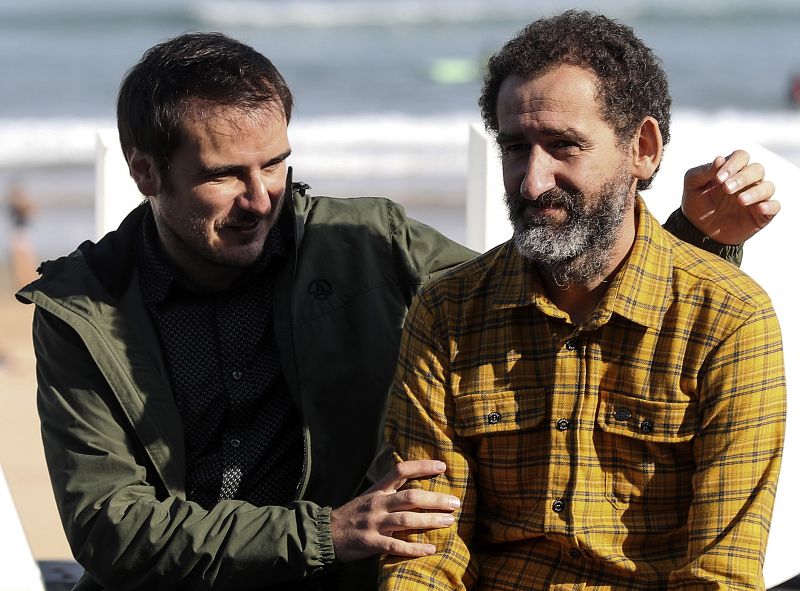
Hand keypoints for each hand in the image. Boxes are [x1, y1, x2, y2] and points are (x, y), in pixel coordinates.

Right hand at [330, 460, 458, 561]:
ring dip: (430, 521)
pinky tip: (430, 550)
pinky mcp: (370, 542)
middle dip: (435, 500)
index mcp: (377, 490)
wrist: (325, 533)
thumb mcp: (368, 497)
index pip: (401, 471)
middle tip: (455, 502)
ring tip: (449, 521)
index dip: (422, 466)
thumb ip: (389, 493)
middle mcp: (377, 503)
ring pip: (406, 520)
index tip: (442, 466)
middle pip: (410, 497)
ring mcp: (373, 523)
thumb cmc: (352, 515)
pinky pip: (395, 546)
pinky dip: (414, 549)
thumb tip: (416, 488)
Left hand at [681, 149, 779, 244]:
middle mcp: (747, 181)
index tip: (718, 179)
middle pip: (757, 169)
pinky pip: (775, 206)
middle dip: (742, 178)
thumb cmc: (696, 203)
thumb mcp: (693, 185)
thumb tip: (719, 159)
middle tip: (726, 189)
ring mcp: (756, 197)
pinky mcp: (761, 214)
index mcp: (732, 170)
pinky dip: (770, 206)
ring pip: (768, 187)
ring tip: (740, 200)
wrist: (698, 230)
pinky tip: (759, 209)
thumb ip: (703, 172)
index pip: (741, 157)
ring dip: (755, 192)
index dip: (732, 164)